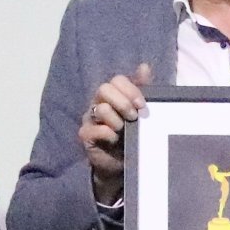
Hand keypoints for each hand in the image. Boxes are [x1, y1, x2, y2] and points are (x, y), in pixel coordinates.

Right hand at [79, 64, 152, 202]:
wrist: (122, 163)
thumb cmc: (132, 135)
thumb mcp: (140, 112)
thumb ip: (142, 89)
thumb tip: (144, 66)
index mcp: (112, 95)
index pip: (117, 80)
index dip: (130, 90)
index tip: (142, 105)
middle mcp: (98, 103)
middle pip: (104, 89)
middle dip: (123, 102)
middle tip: (134, 117)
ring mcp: (90, 119)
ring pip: (101, 108)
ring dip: (117, 120)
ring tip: (124, 131)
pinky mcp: (85, 135)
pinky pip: (95, 129)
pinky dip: (108, 134)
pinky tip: (115, 141)